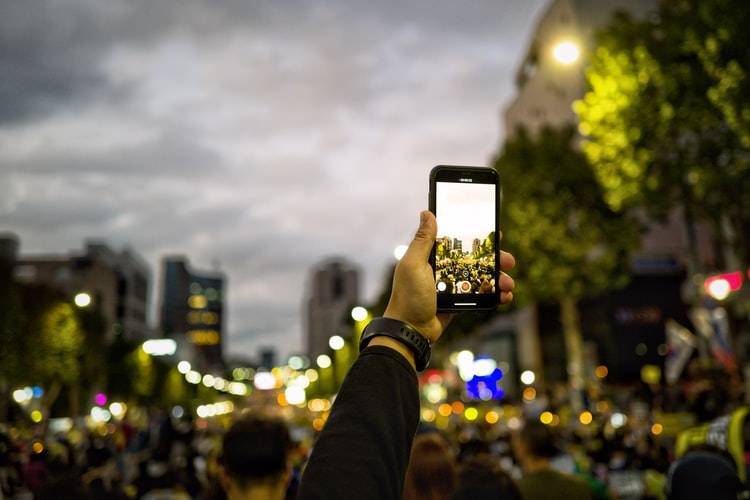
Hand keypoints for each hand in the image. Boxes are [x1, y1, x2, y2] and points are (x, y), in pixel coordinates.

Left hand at [383, 210, 514, 344]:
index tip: (494, 233)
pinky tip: (504, 296)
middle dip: (494, 259)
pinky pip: (480, 294)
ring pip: (481, 276)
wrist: (411, 330)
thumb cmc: (408, 297)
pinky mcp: (459, 301)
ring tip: (508, 283)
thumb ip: (422, 241)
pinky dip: (494, 295)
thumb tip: (427, 213)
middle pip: (475, 258)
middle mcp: (443, 268)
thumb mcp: (413, 265)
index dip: (476, 236)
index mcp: (431, 256)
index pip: (457, 240)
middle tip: (508, 260)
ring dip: (498, 278)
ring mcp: (452, 285)